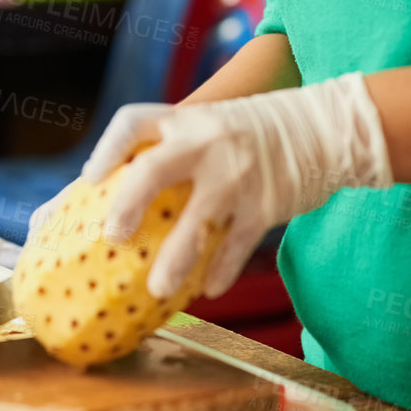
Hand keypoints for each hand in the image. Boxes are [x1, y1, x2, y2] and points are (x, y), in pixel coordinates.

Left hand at [34, 74, 393, 299]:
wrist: (320, 126)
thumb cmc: (245, 133)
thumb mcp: (203, 126)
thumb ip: (160, 153)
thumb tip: (90, 202)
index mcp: (183, 120)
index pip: (131, 124)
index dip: (105, 150)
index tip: (90, 180)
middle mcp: (204, 143)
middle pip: (152, 171)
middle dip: (127, 205)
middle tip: (113, 236)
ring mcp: (235, 175)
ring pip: (195, 222)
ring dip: (174, 260)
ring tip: (157, 290)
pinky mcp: (264, 205)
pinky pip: (235, 245)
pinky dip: (220, 271)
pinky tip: (206, 290)